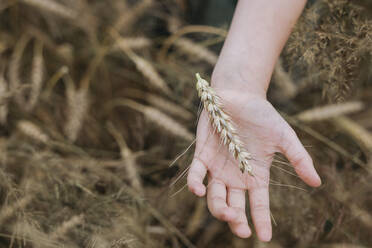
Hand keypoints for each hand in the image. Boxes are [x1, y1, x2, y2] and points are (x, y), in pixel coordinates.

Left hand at [187, 79, 320, 241]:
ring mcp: (217, 168)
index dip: (261, 220)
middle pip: (234, 206)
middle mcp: (235, 176)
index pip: (258, 203)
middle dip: (236, 221)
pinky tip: (199, 191)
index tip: (266, 237)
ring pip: (214, 196)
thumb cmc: (261, 115)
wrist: (238, 95)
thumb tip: (317, 182)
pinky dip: (195, 184)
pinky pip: (196, 174)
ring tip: (228, 213)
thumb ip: (299, 158)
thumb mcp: (284, 136)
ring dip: (218, 208)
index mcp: (255, 175)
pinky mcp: (202, 155)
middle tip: (241, 230)